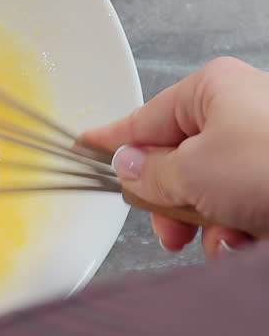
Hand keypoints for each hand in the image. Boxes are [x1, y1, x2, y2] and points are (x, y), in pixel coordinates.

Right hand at [81, 56, 268, 258]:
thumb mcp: (196, 171)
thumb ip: (152, 173)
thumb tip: (128, 170)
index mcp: (213, 90)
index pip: (144, 118)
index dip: (112, 141)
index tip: (84, 148)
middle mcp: (240, 115)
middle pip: (179, 165)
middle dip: (177, 207)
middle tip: (172, 230)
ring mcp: (263, 152)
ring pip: (212, 199)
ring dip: (214, 230)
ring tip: (233, 239)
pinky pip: (243, 214)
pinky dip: (242, 237)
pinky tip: (251, 244)